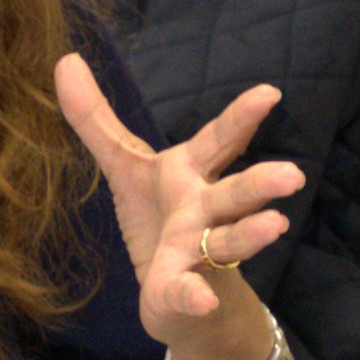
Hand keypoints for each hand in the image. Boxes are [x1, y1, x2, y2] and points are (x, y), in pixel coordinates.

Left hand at [54, 56, 304, 352]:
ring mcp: (198, 251)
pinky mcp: (182, 290)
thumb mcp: (124, 167)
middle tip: (293, 174)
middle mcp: (205, 209)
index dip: (242, 117)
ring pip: (230, 240)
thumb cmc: (159, 220)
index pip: (220, 141)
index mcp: (191, 173)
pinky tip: (203, 300)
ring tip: (274, 225)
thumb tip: (66, 60)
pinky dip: (196, 295)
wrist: (178, 297)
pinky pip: (190, 292)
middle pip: (236, 192)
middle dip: (262, 183)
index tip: (269, 93)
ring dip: (250, 234)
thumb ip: (96, 119)